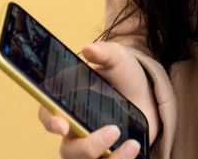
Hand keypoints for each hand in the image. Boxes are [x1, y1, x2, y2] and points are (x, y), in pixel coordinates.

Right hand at [36, 41, 151, 157]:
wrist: (149, 96)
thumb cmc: (124, 77)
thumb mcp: (118, 60)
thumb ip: (105, 53)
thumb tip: (89, 49)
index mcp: (68, 104)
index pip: (48, 116)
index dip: (50, 122)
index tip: (62, 125)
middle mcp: (75, 131)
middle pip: (69, 151)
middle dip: (88, 147)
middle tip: (113, 131)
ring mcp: (93, 149)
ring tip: (132, 145)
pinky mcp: (110, 158)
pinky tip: (135, 148)